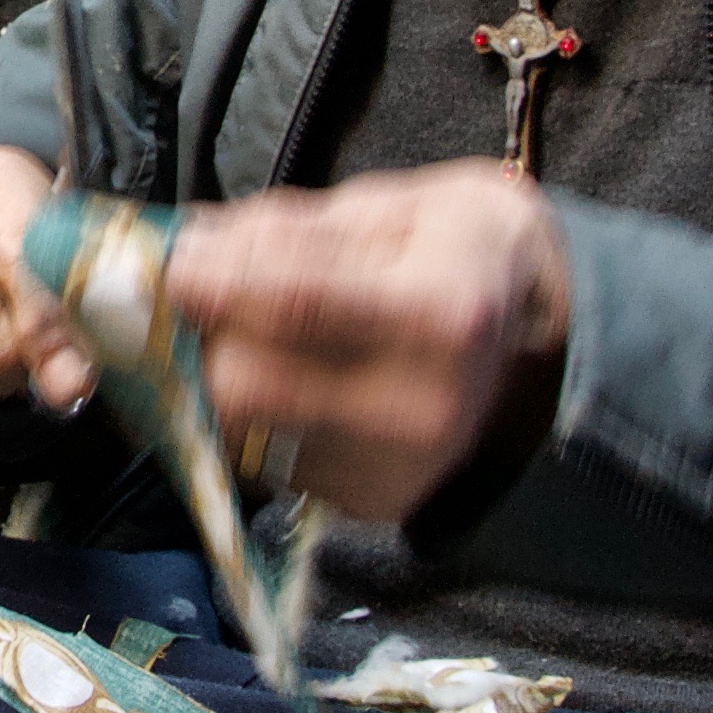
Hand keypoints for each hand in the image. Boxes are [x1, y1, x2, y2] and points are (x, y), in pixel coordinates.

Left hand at [161, 161, 572, 523]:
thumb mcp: (399, 206)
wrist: (543, 347)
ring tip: (236, 329)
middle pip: (250, 386)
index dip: (211, 281)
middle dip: (204, 336)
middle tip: (194, 294)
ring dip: (214, 375)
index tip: (168, 259)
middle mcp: (422, 409)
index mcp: (442, 313)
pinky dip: (247, 415)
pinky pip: (265, 459)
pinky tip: (275, 374)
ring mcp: (395, 470)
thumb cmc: (463, 255)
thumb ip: (294, 229)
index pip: (294, 304)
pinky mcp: (366, 505)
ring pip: (244, 431)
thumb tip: (193, 246)